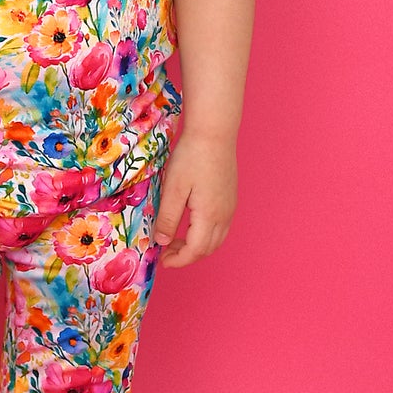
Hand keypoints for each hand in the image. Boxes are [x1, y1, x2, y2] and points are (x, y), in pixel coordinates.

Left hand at [151, 129, 237, 266]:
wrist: (214, 132)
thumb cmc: (192, 157)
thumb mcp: (173, 189)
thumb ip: (168, 218)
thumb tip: (161, 242)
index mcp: (209, 216)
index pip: (195, 250)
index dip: (178, 260)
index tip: (162, 260)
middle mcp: (224, 215)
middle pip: (208, 248)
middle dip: (187, 255)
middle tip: (165, 251)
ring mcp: (230, 206)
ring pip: (216, 239)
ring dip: (197, 245)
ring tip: (175, 239)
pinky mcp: (230, 197)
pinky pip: (220, 227)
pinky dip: (205, 234)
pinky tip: (190, 223)